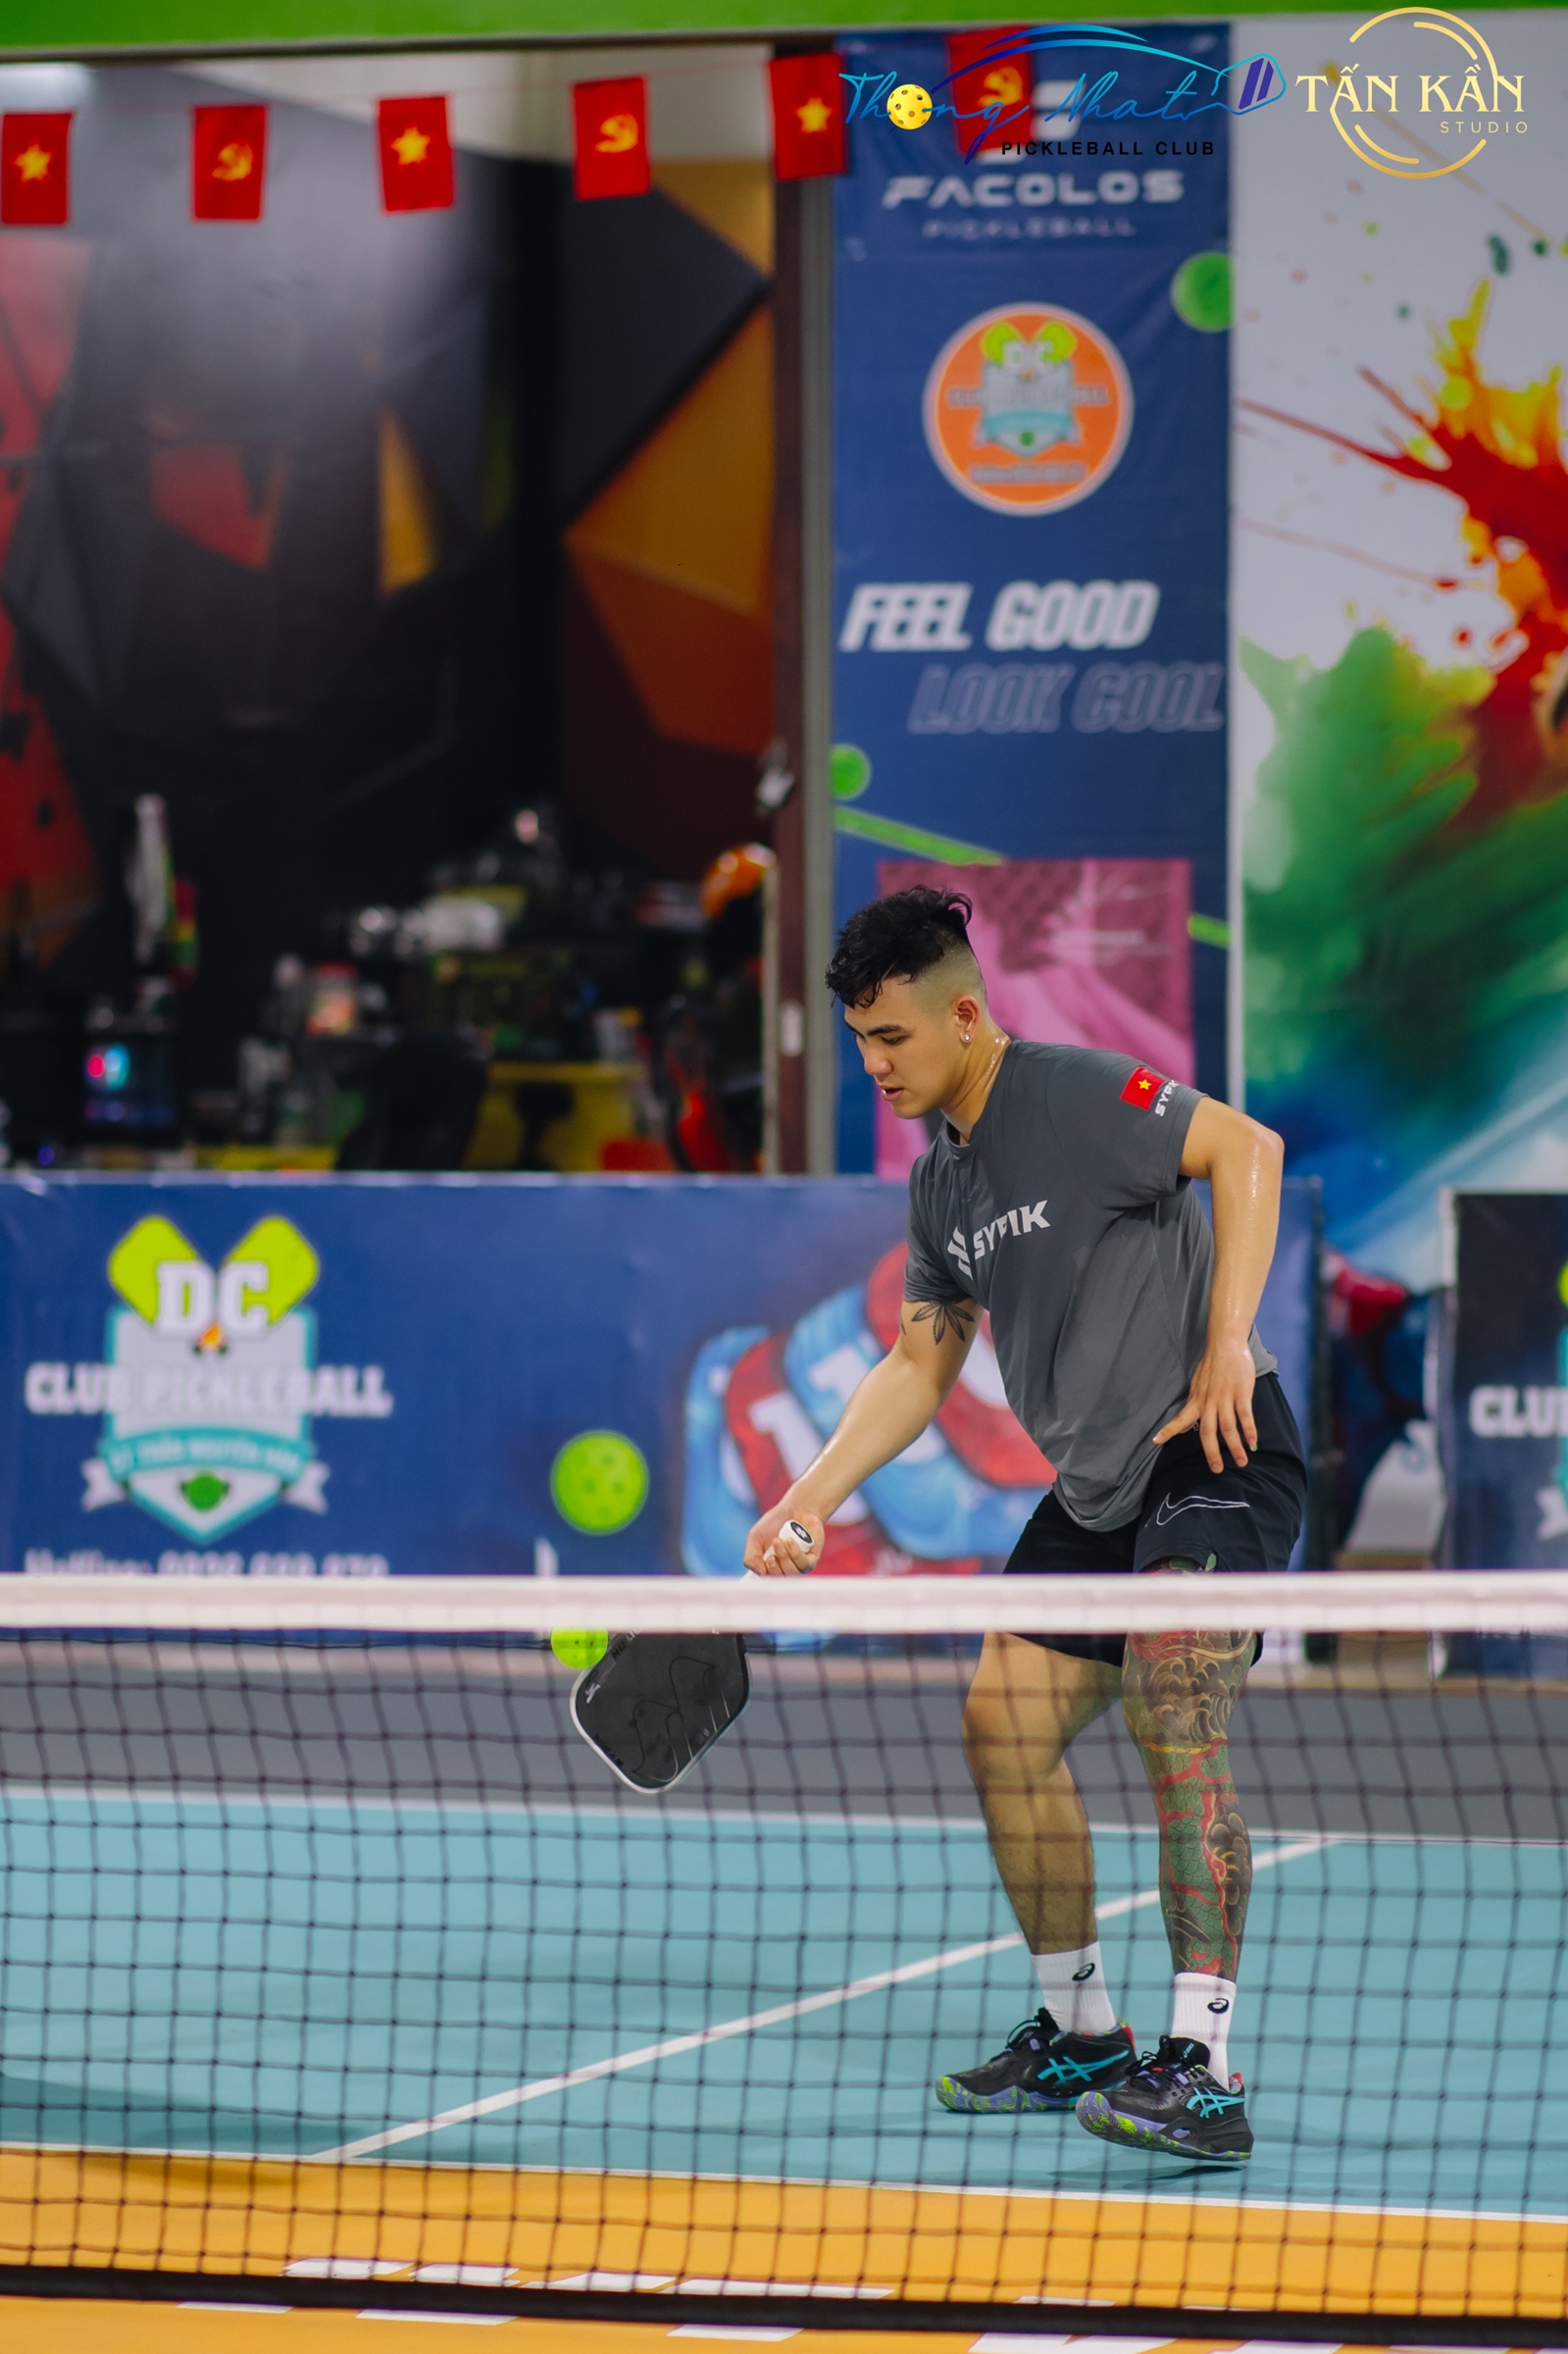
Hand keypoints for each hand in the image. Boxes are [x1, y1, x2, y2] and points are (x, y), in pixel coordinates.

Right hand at [743, 1504, 824, 1575]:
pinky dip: (795, 1553)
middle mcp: (785, 1569)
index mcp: (770, 1567)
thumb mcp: (755, 1538)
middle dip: (773, 1567)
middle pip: (779, 1580)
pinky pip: (803, 1564)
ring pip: (791, 1573)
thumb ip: (751, 1557)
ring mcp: (799, 1565)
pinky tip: (791, 1541)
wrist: (794, 1509)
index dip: (766, 1575)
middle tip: (771, 1553)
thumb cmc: (774, 1524)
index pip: (767, 1582)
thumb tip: (759, 1572)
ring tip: (779, 1540)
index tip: (765, 1561)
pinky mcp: (811, 1560)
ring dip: (783, 1557)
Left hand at [1153, 1336, 1256, 1472]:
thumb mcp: (1197, 1384)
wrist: (1225, 1344)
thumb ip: (1194, 1404)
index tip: (1156, 1442)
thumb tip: (1187, 1423)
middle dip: (1212, 1452)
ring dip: (1235, 1446)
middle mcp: (1209, 1402)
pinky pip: (1245, 1415)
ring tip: (1241, 1462)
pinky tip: (1253, 1442)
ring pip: (1229, 1427)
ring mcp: (1225, 1398)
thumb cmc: (1212, 1364)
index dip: (1169, 1431)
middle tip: (1217, 1470)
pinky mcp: (1241, 1393)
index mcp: (1196, 1400)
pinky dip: (1249, 1430)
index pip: (1181, 1419)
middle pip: (1208, 1432)